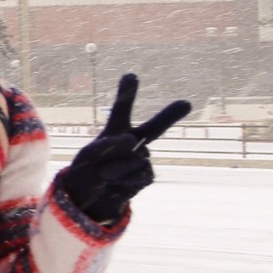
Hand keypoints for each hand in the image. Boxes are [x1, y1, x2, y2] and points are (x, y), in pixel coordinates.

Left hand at [55, 74, 190, 223]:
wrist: (89, 197)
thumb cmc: (86, 169)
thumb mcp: (89, 155)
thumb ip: (109, 144)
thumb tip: (132, 141)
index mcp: (117, 131)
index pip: (122, 109)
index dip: (127, 93)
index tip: (130, 75)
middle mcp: (134, 142)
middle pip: (154, 128)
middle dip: (170, 116)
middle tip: (186, 104)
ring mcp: (143, 159)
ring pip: (135, 159)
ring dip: (116, 168)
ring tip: (104, 174)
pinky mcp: (146, 176)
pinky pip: (139, 174)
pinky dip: (124, 180)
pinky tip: (116, 184)